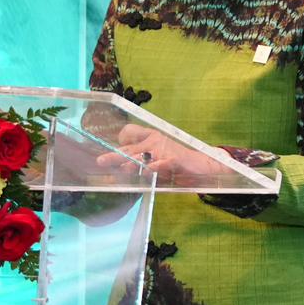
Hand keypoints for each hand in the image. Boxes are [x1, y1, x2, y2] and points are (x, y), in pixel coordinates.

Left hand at [95, 124, 226, 185]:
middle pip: (130, 148)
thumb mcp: (158, 157)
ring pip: (142, 158)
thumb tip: (122, 168)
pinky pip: (160, 164)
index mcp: (151, 136)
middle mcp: (155, 140)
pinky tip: (149, 172)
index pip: (130, 132)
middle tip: (101, 161)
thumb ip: (143, 161)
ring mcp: (164, 150)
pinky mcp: (173, 160)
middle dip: (115, 155)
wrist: (202, 165)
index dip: (121, 140)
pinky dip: (154, 168)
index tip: (116, 149)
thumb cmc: (177, 162)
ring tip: (123, 170)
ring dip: (131, 165)